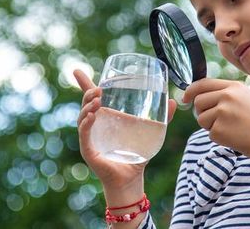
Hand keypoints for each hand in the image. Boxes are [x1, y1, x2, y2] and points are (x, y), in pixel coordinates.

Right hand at [72, 70, 176, 197]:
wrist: (131, 179)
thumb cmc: (136, 156)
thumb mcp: (150, 133)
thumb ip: (161, 118)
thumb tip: (173, 101)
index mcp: (104, 120)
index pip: (91, 99)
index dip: (83, 84)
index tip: (76, 71)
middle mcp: (93, 126)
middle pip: (85, 105)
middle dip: (88, 93)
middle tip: (98, 88)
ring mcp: (89, 138)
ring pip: (82, 117)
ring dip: (88, 106)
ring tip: (98, 100)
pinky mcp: (88, 149)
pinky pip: (84, 133)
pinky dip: (86, 123)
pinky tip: (92, 116)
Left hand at [181, 78, 249, 159]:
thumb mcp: (247, 98)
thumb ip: (227, 94)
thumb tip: (199, 94)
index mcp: (234, 87)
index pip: (203, 83)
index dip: (191, 91)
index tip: (185, 98)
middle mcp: (227, 96)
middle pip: (198, 101)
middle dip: (203, 112)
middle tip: (219, 120)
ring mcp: (222, 112)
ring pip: (200, 118)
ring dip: (210, 125)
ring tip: (231, 128)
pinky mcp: (219, 129)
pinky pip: (209, 133)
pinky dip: (218, 137)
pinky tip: (234, 136)